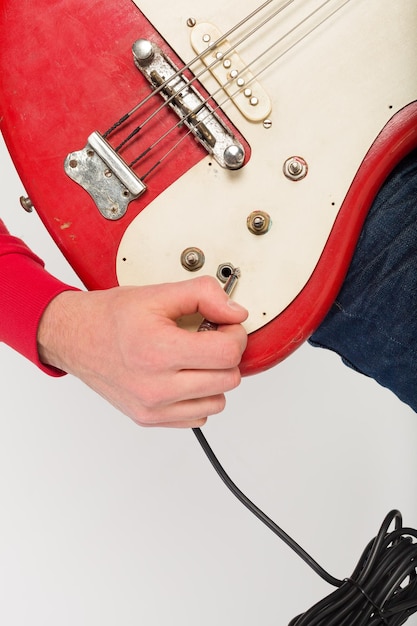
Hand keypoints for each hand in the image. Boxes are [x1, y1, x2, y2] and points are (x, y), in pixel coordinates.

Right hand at [37, 276, 247, 427]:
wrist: (75, 337)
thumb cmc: (111, 317)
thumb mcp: (158, 293)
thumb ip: (204, 295)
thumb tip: (235, 312)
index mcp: (158, 351)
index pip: (227, 354)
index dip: (235, 335)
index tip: (226, 326)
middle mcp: (155, 386)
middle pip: (228, 379)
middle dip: (226, 355)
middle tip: (210, 339)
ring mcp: (152, 407)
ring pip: (217, 402)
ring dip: (215, 379)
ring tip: (195, 358)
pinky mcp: (148, 418)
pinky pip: (197, 418)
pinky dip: (198, 398)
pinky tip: (184, 377)